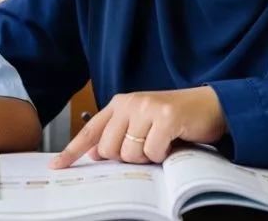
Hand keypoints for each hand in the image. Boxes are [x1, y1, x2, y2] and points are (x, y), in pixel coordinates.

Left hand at [50, 87, 225, 168]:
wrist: (210, 105)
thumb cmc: (175, 118)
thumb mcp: (141, 123)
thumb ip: (118, 135)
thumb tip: (96, 153)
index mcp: (119, 104)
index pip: (90, 131)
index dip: (72, 150)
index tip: (56, 165)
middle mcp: (130, 103)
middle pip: (109, 149)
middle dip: (127, 157)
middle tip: (146, 147)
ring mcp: (147, 108)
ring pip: (129, 153)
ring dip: (147, 156)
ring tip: (161, 143)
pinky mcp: (166, 117)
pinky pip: (152, 151)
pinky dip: (163, 154)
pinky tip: (171, 142)